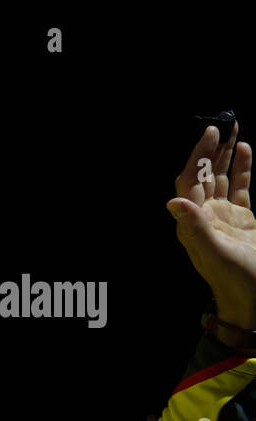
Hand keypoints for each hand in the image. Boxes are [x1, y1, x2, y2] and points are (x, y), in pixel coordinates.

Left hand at [168, 122, 255, 326]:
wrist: (251, 296)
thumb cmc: (232, 279)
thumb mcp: (215, 253)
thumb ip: (195, 227)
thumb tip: (172, 201)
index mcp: (192, 221)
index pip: (190, 181)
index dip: (197, 156)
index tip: (208, 134)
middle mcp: (203, 214)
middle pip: (204, 174)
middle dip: (211, 150)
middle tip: (222, 123)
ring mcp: (222, 215)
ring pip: (221, 177)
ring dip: (226, 155)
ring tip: (234, 130)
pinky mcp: (240, 218)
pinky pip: (239, 187)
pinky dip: (241, 169)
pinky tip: (244, 150)